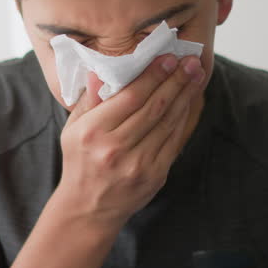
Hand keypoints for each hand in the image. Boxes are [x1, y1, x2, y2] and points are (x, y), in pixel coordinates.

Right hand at [56, 53, 203, 228]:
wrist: (89, 209)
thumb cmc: (79, 162)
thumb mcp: (72, 130)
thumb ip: (88, 100)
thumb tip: (100, 72)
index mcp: (93, 132)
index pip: (130, 97)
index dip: (153, 75)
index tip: (168, 58)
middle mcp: (115, 148)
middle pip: (153, 106)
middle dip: (175, 80)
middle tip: (191, 60)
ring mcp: (137, 164)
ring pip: (168, 122)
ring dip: (185, 95)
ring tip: (196, 74)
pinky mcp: (154, 175)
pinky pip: (174, 140)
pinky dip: (183, 118)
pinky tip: (189, 101)